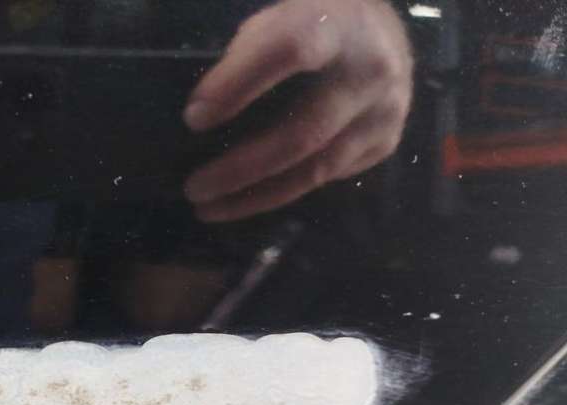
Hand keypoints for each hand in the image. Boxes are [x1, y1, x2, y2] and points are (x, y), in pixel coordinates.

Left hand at [183, 0, 412, 222]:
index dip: (239, 85)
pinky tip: (250, 198)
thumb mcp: (279, 20)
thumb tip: (201, 117)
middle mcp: (370, 71)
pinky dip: (283, 191)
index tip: (194, 118)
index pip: (288, 52)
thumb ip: (246, 57)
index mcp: (336, 26)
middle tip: (194, 188)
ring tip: (209, 208)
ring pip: (315, 170)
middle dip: (241, 168)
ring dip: (256, 196)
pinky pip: (328, 178)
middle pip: (301, 134)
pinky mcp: (386, 143)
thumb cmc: (313, 28)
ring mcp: (385, 112)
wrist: (380, 34)